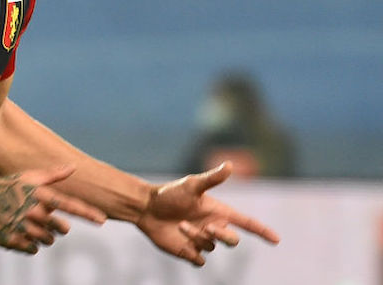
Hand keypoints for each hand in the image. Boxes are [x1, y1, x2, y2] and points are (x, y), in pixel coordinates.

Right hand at [0, 165, 106, 253]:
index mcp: (38, 194)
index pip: (68, 204)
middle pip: (61, 230)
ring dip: (43, 236)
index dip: (87, 212)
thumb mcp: (27, 177)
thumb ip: (52, 175)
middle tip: (42, 219)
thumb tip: (74, 166)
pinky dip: (30, 244)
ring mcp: (22, 227)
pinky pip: (33, 250)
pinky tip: (19, 232)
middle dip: (56, 227)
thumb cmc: (6, 187)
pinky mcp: (12, 241)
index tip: (103, 220)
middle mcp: (32, 211)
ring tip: (28, 224)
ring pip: (48, 241)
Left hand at [136, 161, 279, 265]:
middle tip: (207, 227)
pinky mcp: (189, 252)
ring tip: (180, 224)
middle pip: (232, 240)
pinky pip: (199, 261)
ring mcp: (202, 241)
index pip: (247, 223)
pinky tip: (181, 242)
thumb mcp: (192, 185)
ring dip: (196, 237)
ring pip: (211, 247)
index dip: (262, 231)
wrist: (147, 207)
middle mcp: (213, 227)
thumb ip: (212, 179)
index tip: (277, 239)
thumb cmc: (170, 194)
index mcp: (219, 211)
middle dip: (223, 235)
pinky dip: (192, 253)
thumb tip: (230, 164)